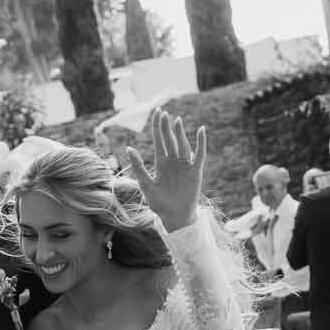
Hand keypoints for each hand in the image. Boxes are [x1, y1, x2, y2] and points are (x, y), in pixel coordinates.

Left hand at [126, 109, 205, 230]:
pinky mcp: (195, 171)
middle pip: (170, 140)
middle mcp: (173, 162)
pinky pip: (199, 154)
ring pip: (182, 144)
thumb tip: (128, 148)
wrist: (175, 217)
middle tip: (163, 112)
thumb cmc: (159, 203)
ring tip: (176, 120)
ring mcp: (185, 165)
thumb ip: (138, 167)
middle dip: (166, 126)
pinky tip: (200, 130)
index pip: (159, 140)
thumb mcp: (146, 184)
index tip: (156, 112)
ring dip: (180, 132)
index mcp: (161, 163)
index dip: (157, 127)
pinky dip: (200, 143)